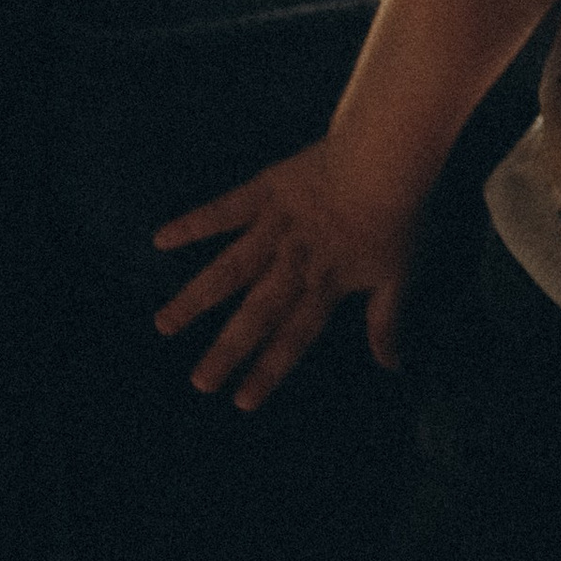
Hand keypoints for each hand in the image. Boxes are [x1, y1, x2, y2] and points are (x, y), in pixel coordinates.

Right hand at [151, 142, 418, 411]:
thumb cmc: (397, 217)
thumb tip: (391, 366)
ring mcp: (276, 228)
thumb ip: (386, 320)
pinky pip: (224, 210)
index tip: (242, 402)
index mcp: (326, 284)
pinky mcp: (264, 193)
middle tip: (199, 382)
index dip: (270, 369)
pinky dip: (194, 224)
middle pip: (258, 313)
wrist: (388, 158)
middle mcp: (295, 263)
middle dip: (229, 350)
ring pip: (231, 269)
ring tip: (164, 325)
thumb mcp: (399, 273)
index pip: (294, 337)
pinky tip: (161, 239)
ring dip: (197, 299)